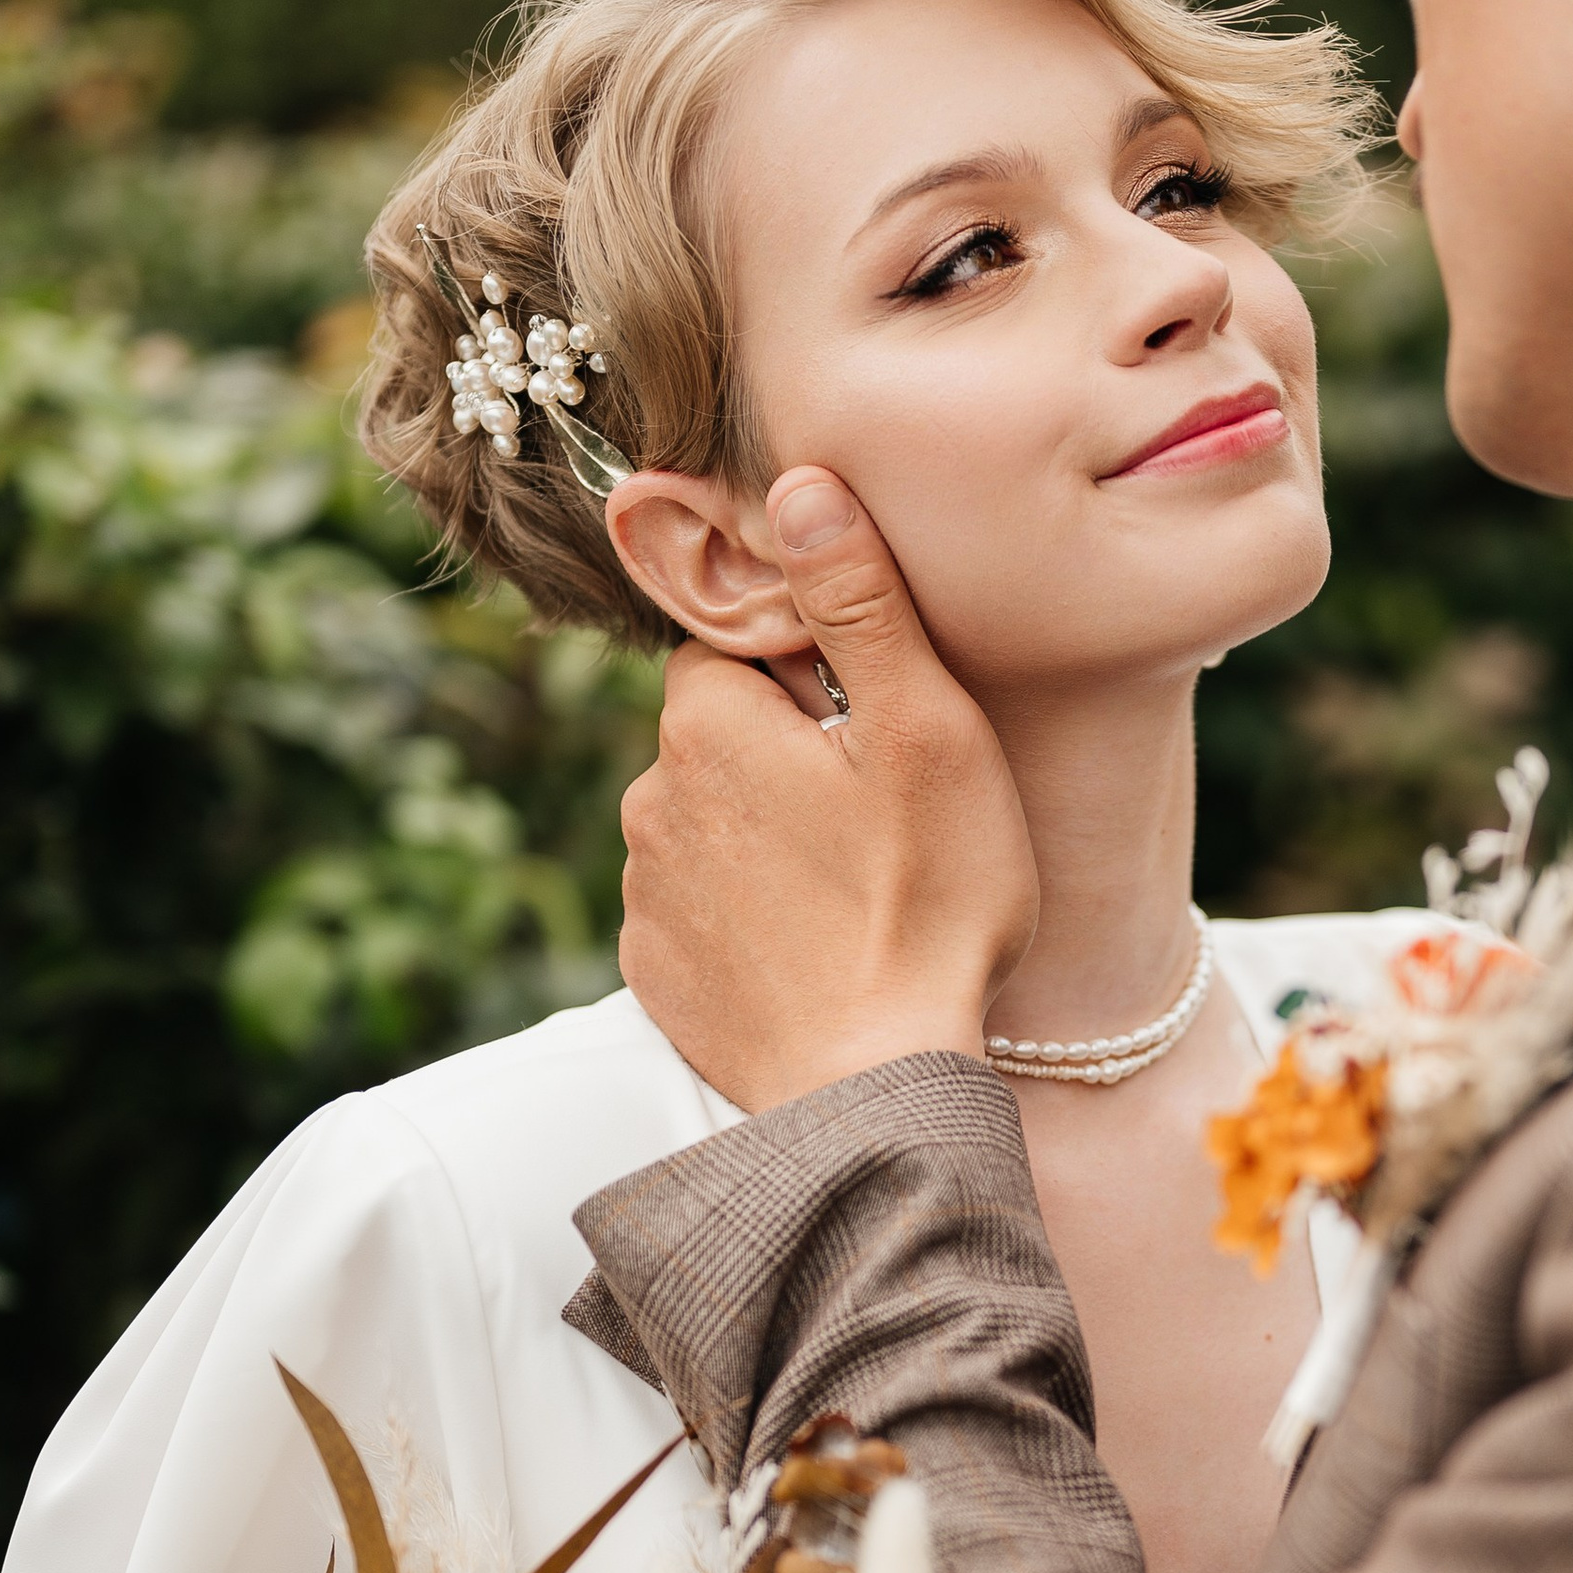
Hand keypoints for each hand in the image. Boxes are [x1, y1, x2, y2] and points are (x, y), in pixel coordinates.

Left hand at [618, 469, 1038, 1113]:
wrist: (878, 1089)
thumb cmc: (928, 904)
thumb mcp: (923, 731)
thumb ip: (858, 599)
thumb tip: (796, 484)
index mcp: (707, 722)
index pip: (740, 644)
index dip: (816, 674)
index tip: (876, 728)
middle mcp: (649, 798)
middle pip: (723, 735)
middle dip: (788, 754)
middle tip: (885, 816)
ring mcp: (645, 894)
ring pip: (709, 823)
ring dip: (768, 837)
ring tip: (860, 893)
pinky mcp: (656, 974)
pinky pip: (700, 911)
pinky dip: (749, 918)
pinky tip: (818, 949)